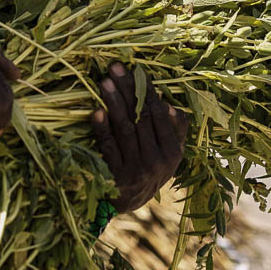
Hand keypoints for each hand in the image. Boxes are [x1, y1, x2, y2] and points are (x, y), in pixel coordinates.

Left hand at [90, 63, 188, 211]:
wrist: (129, 202)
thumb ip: (175, 130)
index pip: (160, 114)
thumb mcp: (169, 153)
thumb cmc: (150, 167)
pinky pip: (108, 147)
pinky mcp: (115, 176)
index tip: (136, 69)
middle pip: (141, 118)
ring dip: (114, 103)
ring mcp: (136, 169)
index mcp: (173, 151)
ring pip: (125, 129)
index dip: (148, 90)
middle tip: (115, 68)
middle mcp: (157, 161)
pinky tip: (96, 111)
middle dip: (128, 90)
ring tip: (104, 82)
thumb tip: (169, 105)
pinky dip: (102, 128)